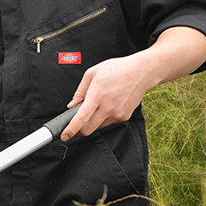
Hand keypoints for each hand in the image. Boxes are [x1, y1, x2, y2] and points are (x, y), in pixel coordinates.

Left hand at [61, 26, 205, 140]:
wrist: (141, 72)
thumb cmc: (116, 70)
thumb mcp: (92, 74)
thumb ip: (80, 91)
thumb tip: (71, 106)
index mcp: (97, 96)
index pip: (81, 118)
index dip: (71, 129)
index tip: (64, 136)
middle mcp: (108, 107)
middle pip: (88, 129)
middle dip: (78, 130)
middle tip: (73, 125)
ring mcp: (117, 114)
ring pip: (98, 126)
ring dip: (90, 123)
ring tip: (93, 108)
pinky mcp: (124, 117)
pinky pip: (108, 122)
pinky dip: (102, 118)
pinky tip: (105, 106)